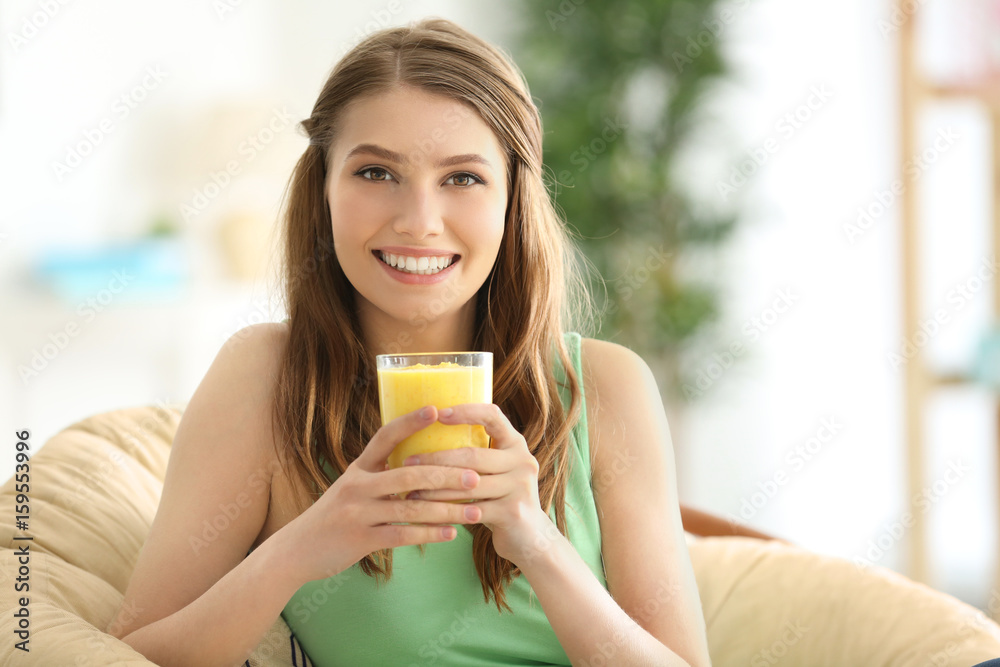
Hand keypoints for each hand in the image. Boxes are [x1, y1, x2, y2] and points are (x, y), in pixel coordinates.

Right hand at [281, 405, 482, 584]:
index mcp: (359, 468)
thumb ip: (381, 477)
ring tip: (475, 512)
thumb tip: (423, 466)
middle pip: (409, 475)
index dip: (410, 422)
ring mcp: (358, 512)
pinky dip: (429, 534)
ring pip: (411, 509)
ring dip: (447, 510)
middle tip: (476, 476)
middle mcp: (358, 485)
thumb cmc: (333, 516)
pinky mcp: (360, 539)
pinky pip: (402, 535)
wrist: (296, 550)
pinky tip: (452, 534)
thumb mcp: (352, 488)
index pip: (386, 436)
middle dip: (446, 476)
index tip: (437, 409)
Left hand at [400, 403, 553, 565]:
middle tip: (408, 463)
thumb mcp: (496, 470)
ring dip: (435, 489)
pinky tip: (426, 515)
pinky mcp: (513, 512)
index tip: (438, 413)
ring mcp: (520, 487)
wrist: (529, 537)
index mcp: (516, 444)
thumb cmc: (500, 498)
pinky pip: (470, 510)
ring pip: (468, 484)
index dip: (466, 411)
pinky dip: (445, 512)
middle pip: (473, 455)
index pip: (492, 416)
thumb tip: (424, 436)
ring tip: (410, 492)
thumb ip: (476, 455)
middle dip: (436, 459)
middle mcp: (523, 461)